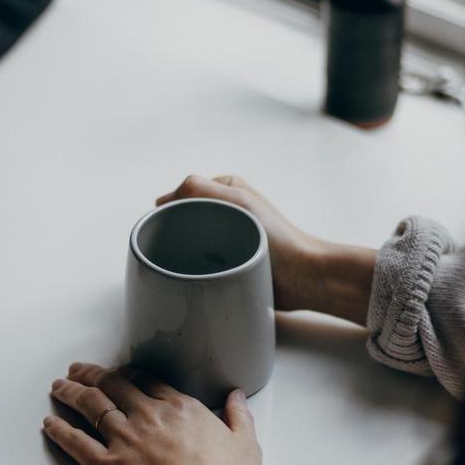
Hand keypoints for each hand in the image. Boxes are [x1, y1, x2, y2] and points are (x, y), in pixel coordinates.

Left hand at [43, 363, 261, 464]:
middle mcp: (148, 416)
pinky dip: (60, 431)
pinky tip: (49, 423)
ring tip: (59, 385)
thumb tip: (238, 396)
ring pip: (91, 406)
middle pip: (113, 386)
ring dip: (72, 393)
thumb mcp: (246, 445)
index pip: (146, 381)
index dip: (128, 373)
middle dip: (92, 374)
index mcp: (180, 408)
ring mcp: (124, 438)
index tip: (118, 371)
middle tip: (77, 368)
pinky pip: (76, 443)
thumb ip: (239, 417)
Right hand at [157, 175, 316, 310]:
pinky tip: (195, 276)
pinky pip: (203, 263)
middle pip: (185, 219)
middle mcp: (227, 211)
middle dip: (175, 232)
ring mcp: (228, 237)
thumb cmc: (278, 237)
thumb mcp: (238, 201)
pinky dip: (196, 268)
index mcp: (228, 190)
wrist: (302, 276)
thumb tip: (163, 200)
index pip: (184, 194)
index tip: (163, 227)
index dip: (170, 209)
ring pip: (191, 242)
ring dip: (185, 253)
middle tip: (172, 249)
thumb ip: (200, 188)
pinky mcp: (230, 262)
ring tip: (186, 264)